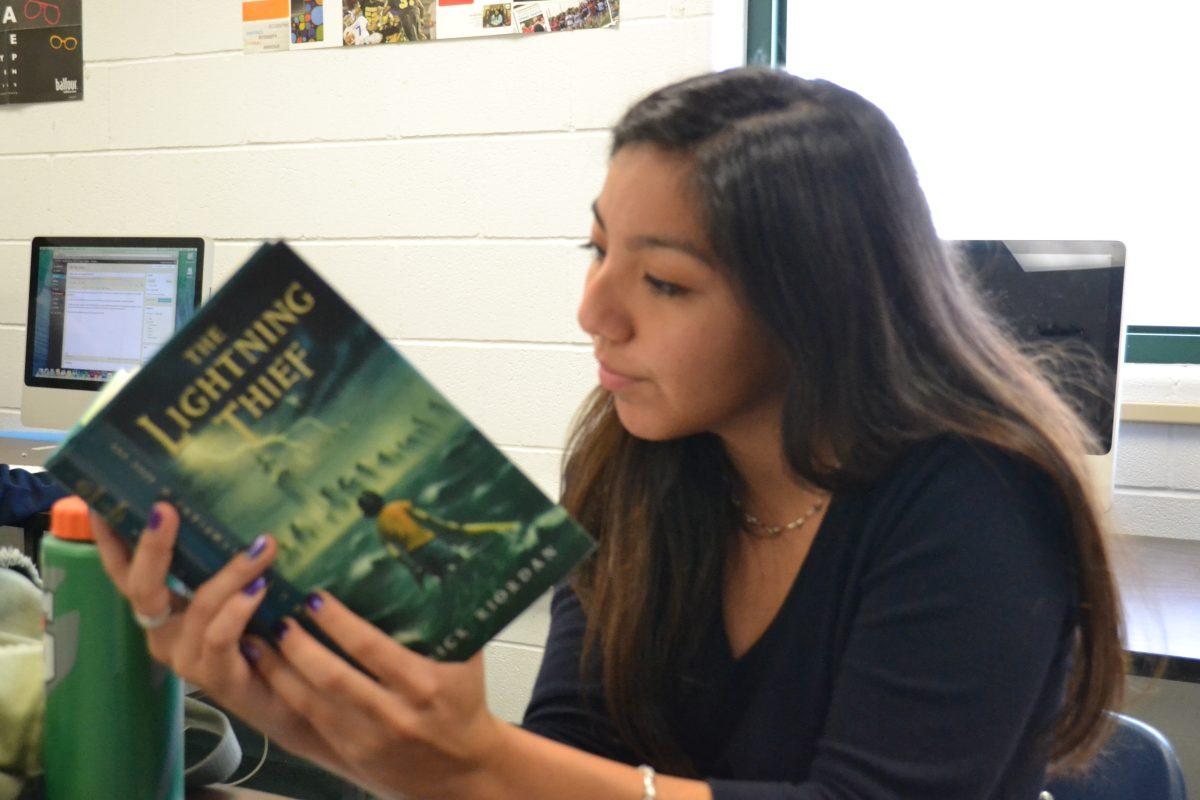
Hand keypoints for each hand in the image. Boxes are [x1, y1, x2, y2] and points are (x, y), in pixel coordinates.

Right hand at [90, 502, 359, 781]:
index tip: (100, 503)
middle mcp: (165, 634)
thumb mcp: (238, 592)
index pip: (125, 572)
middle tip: (164, 509)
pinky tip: (260, 588)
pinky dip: (239, 610)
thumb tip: (239, 510)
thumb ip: (225, 562)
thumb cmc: (263, 637)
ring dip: (231, 573)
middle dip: (151, 547)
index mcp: (163, 611)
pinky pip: (220, 638)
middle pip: (142, 588)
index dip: (110, 542)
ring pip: (197, 607)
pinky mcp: (217, 678)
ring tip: (263, 546)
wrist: (291, 699)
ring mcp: (187, 659)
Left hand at [251, 593, 507, 799]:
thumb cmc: (461, 703)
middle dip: (299, 645)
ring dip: (281, 670)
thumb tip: (425, 566)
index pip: (371, 649)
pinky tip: (269, 672)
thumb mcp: (466, 659)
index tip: (314, 598)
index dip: (337, 622)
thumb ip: (448, 618)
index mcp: (425, 684)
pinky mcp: (353, 754)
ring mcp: (370, 738)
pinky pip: (311, 721)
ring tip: (260, 640)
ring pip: (313, 702)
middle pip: (334, 676)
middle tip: (280, 615)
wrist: (463, 768)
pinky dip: (286, 694)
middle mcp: (395, 714)